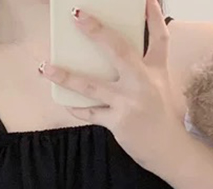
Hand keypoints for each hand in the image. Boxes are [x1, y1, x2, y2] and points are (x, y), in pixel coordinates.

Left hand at [40, 0, 183, 178]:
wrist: (168, 149)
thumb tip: (118, 54)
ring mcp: (129, 102)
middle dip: (97, 32)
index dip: (153, 15)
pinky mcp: (118, 122)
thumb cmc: (160, 116)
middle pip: (119, 50)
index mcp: (156, 70)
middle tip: (76, 15)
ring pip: (92, 86)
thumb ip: (144, 67)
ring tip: (44, 67)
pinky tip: (64, 102)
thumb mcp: (159, 86)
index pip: (159, 37)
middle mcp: (143, 82)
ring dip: (65, 76)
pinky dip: (76, 108)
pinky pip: (91, 113)